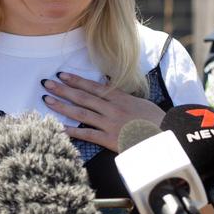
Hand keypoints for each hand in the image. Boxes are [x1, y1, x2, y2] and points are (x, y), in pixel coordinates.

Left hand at [41, 72, 164, 151]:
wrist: (166, 137)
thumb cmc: (155, 120)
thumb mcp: (139, 102)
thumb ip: (122, 96)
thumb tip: (108, 86)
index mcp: (119, 98)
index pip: (93, 86)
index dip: (76, 80)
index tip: (61, 75)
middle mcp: (112, 108)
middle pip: (83, 97)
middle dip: (63, 89)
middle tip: (47, 83)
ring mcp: (109, 123)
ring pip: (81, 113)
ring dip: (63, 106)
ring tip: (48, 100)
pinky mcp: (109, 139)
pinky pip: (87, 134)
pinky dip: (72, 131)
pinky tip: (59, 128)